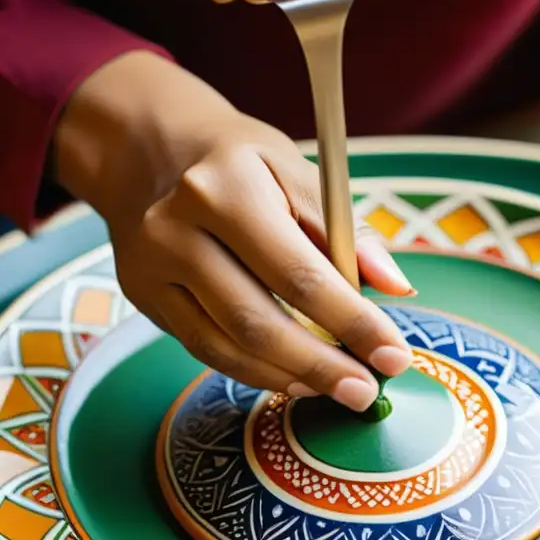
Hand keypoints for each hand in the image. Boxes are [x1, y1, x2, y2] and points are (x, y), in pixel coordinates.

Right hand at [53, 52, 412, 412]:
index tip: (394, 355)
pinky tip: (295, 377)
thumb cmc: (239, 161)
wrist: (146, 147)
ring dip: (289, 377)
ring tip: (337, 388)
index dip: (351, 323)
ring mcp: (150, 268)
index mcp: (225, 190)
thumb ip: (348, 232)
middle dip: (321, 365)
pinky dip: (254, 371)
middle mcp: (176, 231)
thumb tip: (397, 286)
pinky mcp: (142, 296)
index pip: (299, 274)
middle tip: (366, 391)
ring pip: (226, 347)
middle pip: (257, 322)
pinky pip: (204, 349)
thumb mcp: (298, 172)